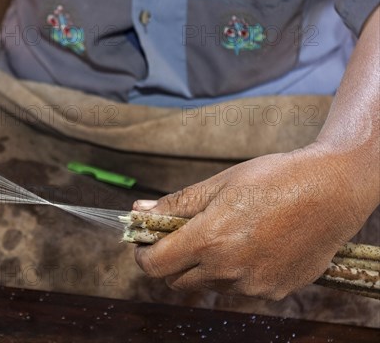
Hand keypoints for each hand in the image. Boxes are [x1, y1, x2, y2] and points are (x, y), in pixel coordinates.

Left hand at [133, 144, 374, 299]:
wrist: (332, 191)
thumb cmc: (275, 179)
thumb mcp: (219, 184)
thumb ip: (176, 204)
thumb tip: (139, 211)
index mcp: (209, 240)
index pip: (154, 265)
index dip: (143, 253)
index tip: (144, 243)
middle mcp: (228, 270)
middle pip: (176, 279)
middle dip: (172, 259)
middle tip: (185, 235)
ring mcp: (252, 285)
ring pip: (208, 284)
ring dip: (205, 266)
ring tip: (228, 235)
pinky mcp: (274, 292)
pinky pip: (239, 288)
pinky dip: (235, 272)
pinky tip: (253, 246)